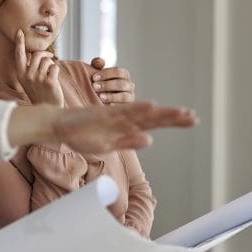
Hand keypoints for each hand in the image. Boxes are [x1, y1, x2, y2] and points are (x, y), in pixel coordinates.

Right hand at [6, 102, 196, 152]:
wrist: (56, 125)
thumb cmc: (81, 134)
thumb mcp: (108, 144)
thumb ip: (127, 142)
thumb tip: (149, 139)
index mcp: (126, 124)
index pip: (153, 122)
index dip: (172, 120)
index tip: (191, 119)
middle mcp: (123, 117)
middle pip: (153, 117)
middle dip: (173, 117)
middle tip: (194, 117)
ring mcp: (113, 116)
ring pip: (141, 114)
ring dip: (161, 113)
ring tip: (181, 113)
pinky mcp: (102, 116)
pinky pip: (122, 113)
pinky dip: (136, 110)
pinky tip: (151, 107)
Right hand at [15, 30, 63, 105]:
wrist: (48, 107)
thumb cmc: (40, 90)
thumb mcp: (30, 79)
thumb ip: (31, 66)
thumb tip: (39, 53)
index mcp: (20, 74)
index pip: (19, 55)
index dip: (19, 43)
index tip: (19, 31)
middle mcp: (27, 76)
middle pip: (37, 54)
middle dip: (45, 54)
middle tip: (50, 57)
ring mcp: (38, 79)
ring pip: (47, 61)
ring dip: (51, 64)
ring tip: (50, 74)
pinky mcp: (49, 82)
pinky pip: (55, 66)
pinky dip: (56, 70)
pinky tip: (54, 79)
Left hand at [89, 57, 134, 103]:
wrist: (100, 98)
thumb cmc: (99, 83)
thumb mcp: (98, 73)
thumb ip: (97, 65)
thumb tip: (98, 61)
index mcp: (124, 75)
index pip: (119, 72)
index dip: (106, 74)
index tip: (94, 77)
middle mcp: (129, 85)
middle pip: (122, 84)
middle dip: (107, 85)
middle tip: (95, 87)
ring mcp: (130, 97)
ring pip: (124, 96)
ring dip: (112, 96)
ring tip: (100, 97)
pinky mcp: (127, 107)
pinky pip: (123, 107)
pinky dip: (113, 106)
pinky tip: (103, 105)